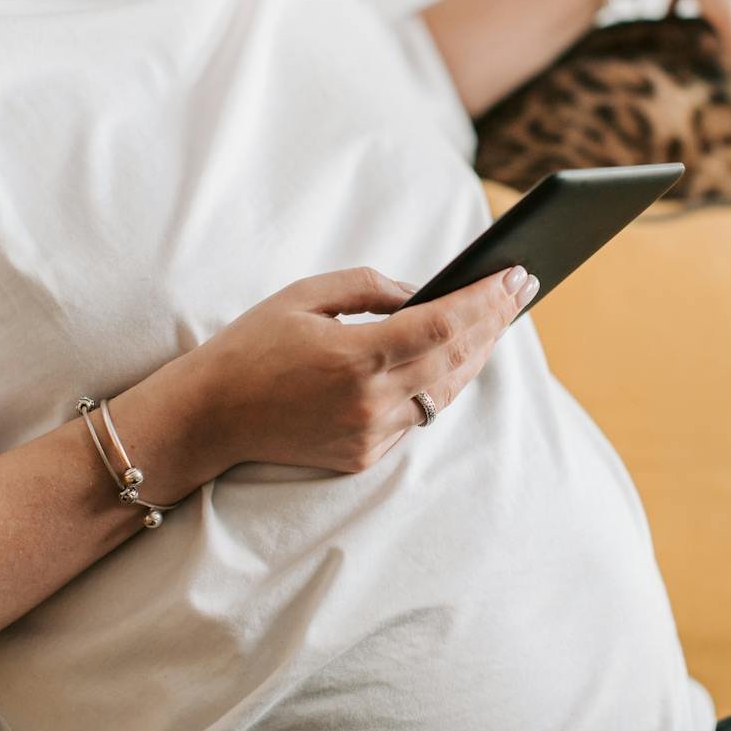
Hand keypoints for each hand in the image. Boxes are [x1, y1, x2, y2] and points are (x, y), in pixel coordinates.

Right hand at [173, 265, 539, 475]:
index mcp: (355, 357)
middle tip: (522, 288)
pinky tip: (458, 356)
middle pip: (457, 358)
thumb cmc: (251, 346)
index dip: (486, 300)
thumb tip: (423, 291)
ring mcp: (370, 435)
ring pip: (446, 392)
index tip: (515, 275)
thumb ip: (370, 287)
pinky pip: (419, 416)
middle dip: (495, 320)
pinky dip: (440, 384)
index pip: (444, 325)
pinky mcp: (364, 455)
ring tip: (500, 318)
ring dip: (477, 354)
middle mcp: (370, 402)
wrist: (208, 417)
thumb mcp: (305, 296)